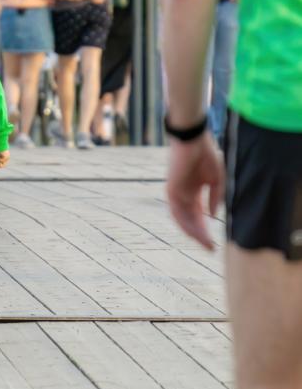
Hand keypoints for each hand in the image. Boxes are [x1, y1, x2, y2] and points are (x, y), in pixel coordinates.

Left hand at [166, 134, 224, 250]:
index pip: (198, 216)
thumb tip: (213, 216)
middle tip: (210, 248)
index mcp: (194, 193)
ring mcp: (176, 193)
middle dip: (200, 235)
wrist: (193, 140)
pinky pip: (177, 211)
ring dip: (194, 232)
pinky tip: (196, 231)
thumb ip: (215, 197)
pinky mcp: (171, 190)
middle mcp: (183, 195)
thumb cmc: (206, 155)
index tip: (214, 244)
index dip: (206, 230)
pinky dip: (185, 222)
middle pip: (190, 221)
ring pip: (183, 219)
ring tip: (205, 243)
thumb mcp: (217, 179)